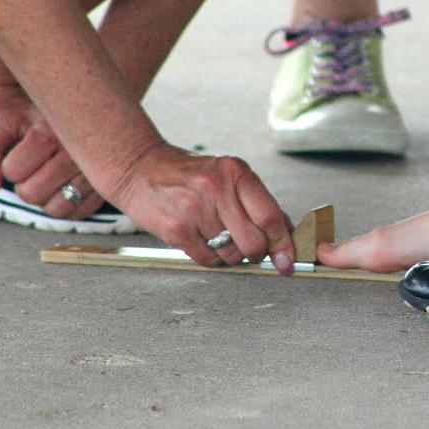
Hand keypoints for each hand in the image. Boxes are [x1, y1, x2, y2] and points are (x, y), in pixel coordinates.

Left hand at [0, 106, 107, 219]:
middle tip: (36, 167)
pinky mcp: (105, 189)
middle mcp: (77, 152)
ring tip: (50, 177)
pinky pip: (76, 215)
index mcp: (49, 131)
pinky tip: (66, 187)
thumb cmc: (34, 120)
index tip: (22, 152)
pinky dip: (66, 207)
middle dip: (26, 185)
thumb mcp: (4, 125)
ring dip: (45, 199)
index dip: (10, 166)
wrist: (73, 111)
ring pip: (55, 209)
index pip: (12, 171)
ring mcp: (94, 172)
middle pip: (32, 194)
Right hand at [109, 143, 295, 272]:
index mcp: (236, 172)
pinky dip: (211, 258)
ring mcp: (195, 209)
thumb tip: (288, 233)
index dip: (283, 244)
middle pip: (254, 242)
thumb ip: (258, 202)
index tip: (287, 260)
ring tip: (219, 237)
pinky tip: (203, 240)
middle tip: (250, 249)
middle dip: (256, 254)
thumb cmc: (188, 174)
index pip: (270, 216)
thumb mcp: (227, 175)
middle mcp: (217, 188)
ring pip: (231, 255)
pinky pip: (208, 260)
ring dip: (231, 255)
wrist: (141, 168)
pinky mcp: (177, 228)